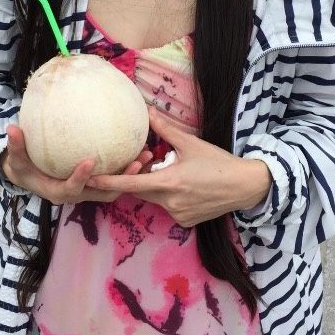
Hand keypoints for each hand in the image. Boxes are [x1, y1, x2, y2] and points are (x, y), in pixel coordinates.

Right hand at [0, 123, 152, 204]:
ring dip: (131, 175)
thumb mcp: (17, 159)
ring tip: (147, 156)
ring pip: (114, 188)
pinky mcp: (97, 184)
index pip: (71, 188)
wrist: (32, 177)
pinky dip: (128, 169)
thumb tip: (11, 129)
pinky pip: (116, 179)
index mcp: (58, 191)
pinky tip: (140, 148)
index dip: (81, 177)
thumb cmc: (25, 167)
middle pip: (103, 192)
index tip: (90, 161)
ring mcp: (89, 190)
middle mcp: (77, 194)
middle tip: (137, 162)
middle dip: (121, 180)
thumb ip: (16, 146)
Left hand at [85, 107, 271, 227]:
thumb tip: (148, 113)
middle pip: (142, 191)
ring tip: (175, 172)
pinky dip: (170, 196)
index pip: (131, 185)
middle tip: (142, 164)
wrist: (244, 186)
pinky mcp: (186, 221)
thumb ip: (165, 130)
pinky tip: (188, 187)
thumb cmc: (218, 162)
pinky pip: (169, 208)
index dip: (109, 183)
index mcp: (169, 182)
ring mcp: (178, 214)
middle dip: (139, 179)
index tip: (90, 180)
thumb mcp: (191, 143)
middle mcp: (170, 202)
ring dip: (156, 187)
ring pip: (155, 199)